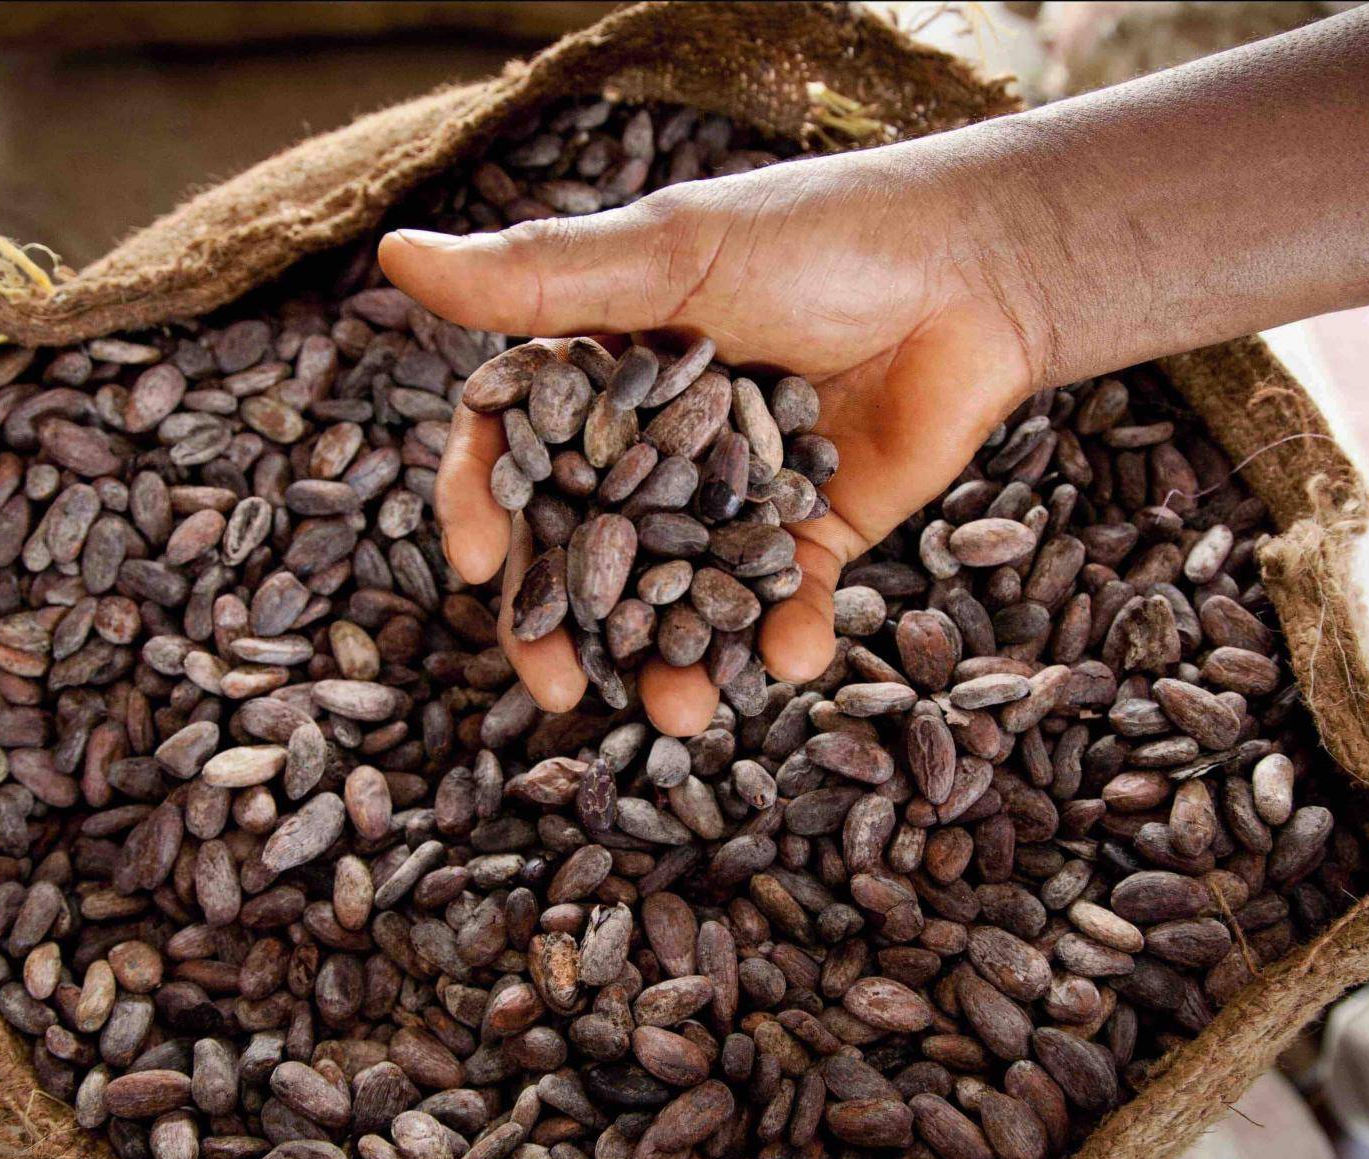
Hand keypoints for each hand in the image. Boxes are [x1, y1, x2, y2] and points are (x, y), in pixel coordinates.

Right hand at [380, 131, 1044, 734]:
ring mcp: (731, 498)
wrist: (974, 269)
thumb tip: (395, 253)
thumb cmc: (817, 235)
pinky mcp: (811, 532)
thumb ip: (543, 278)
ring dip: (673, 660)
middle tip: (557, 693)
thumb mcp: (674, 252)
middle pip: (586, 549)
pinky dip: (784, 633)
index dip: (484, 508)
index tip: (479, 565)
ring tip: (681, 714)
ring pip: (677, 594)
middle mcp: (656, 444)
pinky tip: (788, 658)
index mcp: (604, 374)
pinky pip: (781, 599)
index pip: (513, 450)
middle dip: (567, 626)